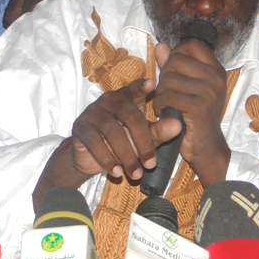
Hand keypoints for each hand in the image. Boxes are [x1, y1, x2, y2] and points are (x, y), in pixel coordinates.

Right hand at [32, 78, 181, 209]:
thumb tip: (178, 125)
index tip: (152, 84)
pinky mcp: (80, 127)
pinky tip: (117, 172)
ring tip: (136, 174)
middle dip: (143, 144)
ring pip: (113, 132)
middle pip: (131, 117)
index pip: (135, 89)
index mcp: (126, 98)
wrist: (90, 157)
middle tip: (151, 165)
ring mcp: (93, 112)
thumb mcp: (143, 138)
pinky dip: (107, 159)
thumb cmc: (122, 142)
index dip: (142, 87)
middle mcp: (109, 100)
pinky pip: (95, 142)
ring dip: (127, 156)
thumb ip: (159, 132)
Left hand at [153, 39, 229, 186]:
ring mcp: (209, 92)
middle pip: (175, 60)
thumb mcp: (186, 86)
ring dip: (161, 93)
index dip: (175, 55)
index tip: (173, 73)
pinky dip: (161, 104)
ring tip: (166, 104)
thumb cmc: (194, 115)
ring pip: (168, 79)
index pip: (190, 45)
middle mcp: (215, 77)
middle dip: (164, 76)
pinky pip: (168, 96)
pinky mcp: (199, 107)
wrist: (206, 146)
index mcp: (215, 69)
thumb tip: (160, 45)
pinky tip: (165, 112)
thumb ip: (172, 65)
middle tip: (167, 93)